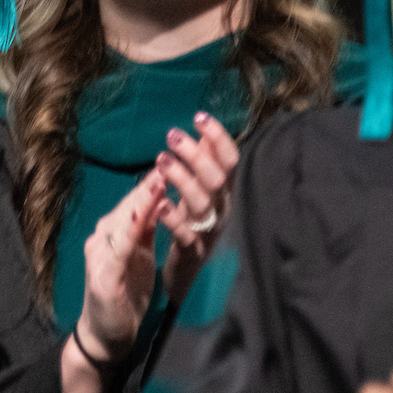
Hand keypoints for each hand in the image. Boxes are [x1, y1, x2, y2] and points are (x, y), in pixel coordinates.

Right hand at [77, 167, 164, 367]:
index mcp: (114, 234)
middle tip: (174, 157)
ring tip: (159, 179)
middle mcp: (102, 239)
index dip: (156, 179)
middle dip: (151, 182)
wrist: (104, 336)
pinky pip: (117, 250)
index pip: (136, 201)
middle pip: (129, 205)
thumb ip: (143, 228)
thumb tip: (158, 194)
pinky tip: (138, 217)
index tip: (178, 158)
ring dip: (141, 200)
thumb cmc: (124, 295)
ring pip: (121, 222)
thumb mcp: (138, 255)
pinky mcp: (102, 277)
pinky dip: (128, 231)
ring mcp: (99, 256)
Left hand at [149, 111, 237, 300]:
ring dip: (183, 180)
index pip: (231, 161)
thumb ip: (202, 162)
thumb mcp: (198, 191)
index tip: (199, 117)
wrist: (185, 275)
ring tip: (162, 161)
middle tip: (172, 135)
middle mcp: (223, 210)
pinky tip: (161, 204)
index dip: (219, 139)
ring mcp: (209, 232)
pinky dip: (174, 218)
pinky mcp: (193, 253)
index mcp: (225, 192)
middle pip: (217, 179)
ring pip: (203, 203)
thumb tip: (202, 126)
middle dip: (197, 155)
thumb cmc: (191, 224)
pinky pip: (186, 234)